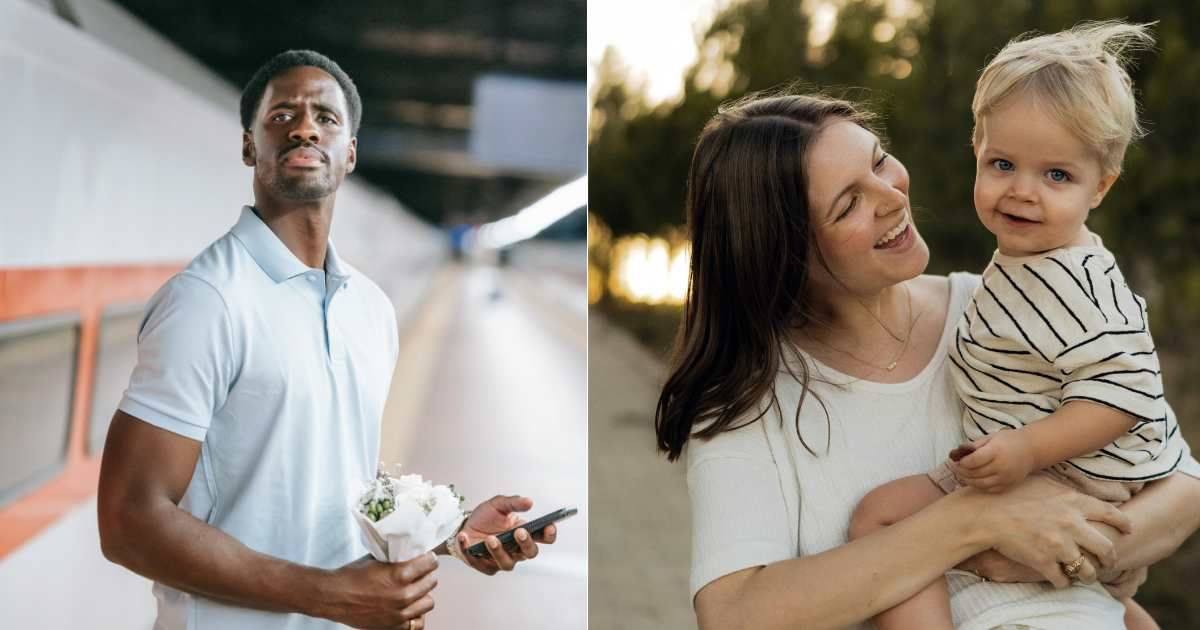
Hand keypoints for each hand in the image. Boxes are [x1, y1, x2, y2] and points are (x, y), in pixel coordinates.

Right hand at [319, 553, 436, 628]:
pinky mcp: (393, 626)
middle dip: (427, 574)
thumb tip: (411, 552)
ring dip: (423, 594)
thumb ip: (397, 557)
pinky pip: (417, 622)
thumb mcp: (377, 558)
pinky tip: (409, 607)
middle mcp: (404, 594)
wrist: (333, 596)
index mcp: (400, 574)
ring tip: (415, 590)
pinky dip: (414, 614)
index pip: (430, 563)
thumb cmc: (352, 575)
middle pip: (432, 582)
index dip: (429, 558)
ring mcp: (400, 612)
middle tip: (421, 572)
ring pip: (428, 602)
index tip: (427, 558)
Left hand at [452, 495, 557, 574]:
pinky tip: (465, 538)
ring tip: (490, 538)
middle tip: (519, 532)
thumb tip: (529, 502)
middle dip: (526, 543)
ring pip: (507, 563)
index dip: (549, 534)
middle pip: (530, 553)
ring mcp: (502, 560)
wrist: (464, 526)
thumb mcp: (498, 504)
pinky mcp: (485, 567)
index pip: (544, 538)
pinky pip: (480, 563)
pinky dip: (470, 550)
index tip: (548, 526)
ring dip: (499, 551)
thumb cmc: (485, 518)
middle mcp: (517, 550)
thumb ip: (513, 503)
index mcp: (524, 533)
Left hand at [951, 430, 1035, 492]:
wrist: (1031, 450)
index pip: (973, 461)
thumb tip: (957, 453)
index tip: (956, 461)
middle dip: (961, 472)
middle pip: (975, 473)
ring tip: (962, 474)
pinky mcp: (1008, 485)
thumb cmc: (1009, 441)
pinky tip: (974, 480)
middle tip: (955, 468)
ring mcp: (1005, 477)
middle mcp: (1001, 466)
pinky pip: (989, 489)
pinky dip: (979, 486)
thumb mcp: (991, 437)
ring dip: (968, 480)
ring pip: (980, 484)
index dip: (962, 463)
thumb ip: (975, 445)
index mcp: (996, 451)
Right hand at [966, 475, 1131, 587]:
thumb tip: (1078, 494)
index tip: (1127, 530)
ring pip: (1088, 570)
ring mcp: (1058, 545)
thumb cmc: (1009, 494)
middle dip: (1110, 558)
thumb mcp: (1042, 483)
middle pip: (1107, 548)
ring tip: (1084, 575)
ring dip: (1088, 575)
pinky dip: (1063, 582)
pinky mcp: (1043, 562)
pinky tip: (1059, 578)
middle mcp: (1071, 524)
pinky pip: (1063, 580)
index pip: (1111, 514)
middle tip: (1107, 561)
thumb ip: (1064, 491)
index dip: (1123, 524)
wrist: (984, 513)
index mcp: (1073, 502)